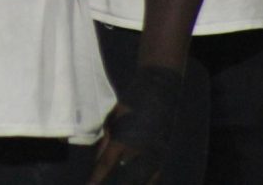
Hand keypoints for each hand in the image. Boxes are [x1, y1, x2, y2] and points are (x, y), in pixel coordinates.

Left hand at [88, 66, 182, 183]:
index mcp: (123, 138)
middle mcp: (139, 149)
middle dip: (116, 184)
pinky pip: (157, 173)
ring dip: (133, 183)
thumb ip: (106, 139)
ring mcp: (155, 152)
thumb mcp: (113, 117)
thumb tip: (99, 158)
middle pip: (126, 177)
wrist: (159, 87)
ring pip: (143, 179)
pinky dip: (149, 181)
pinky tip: (144, 184)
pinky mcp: (166, 151)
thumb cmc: (132, 100)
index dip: (96, 179)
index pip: (106, 165)